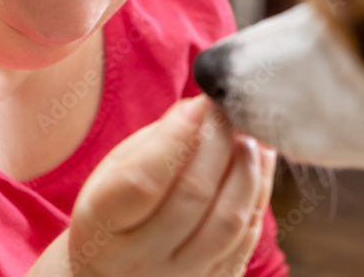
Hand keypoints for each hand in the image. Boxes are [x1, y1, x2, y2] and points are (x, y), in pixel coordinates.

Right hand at [29, 96, 276, 276]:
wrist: (114, 276)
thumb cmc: (116, 213)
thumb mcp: (113, 173)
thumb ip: (153, 143)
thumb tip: (197, 109)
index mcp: (103, 227)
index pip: (143, 180)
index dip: (174, 138)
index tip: (198, 103)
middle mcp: (139, 261)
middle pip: (192, 196)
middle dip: (218, 144)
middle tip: (228, 109)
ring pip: (228, 222)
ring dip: (246, 170)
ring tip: (248, 135)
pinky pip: (247, 240)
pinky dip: (260, 194)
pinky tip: (260, 161)